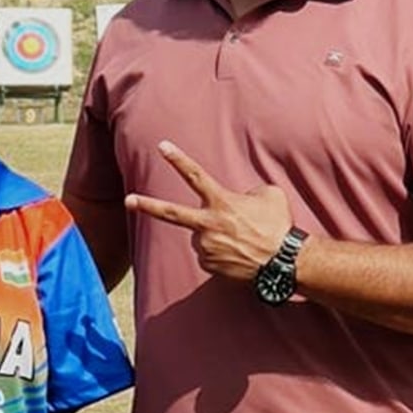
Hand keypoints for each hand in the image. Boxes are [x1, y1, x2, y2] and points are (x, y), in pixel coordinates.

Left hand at [125, 141, 294, 283]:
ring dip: (216, 235)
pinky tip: (238, 253)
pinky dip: (220, 252)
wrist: (284, 262)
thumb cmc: (278, 225)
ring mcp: (206, 246)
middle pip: (171, 213)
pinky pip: (209, 254)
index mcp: (221, 202)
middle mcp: (208, 225)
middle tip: (128, 200)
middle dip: (147, 205)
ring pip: (202, 236)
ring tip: (241, 240)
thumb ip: (248, 191)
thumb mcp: (269, 195)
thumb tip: (239, 199)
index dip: (178, 159)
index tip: (162, 146)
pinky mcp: (209, 265)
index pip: (195, 175)